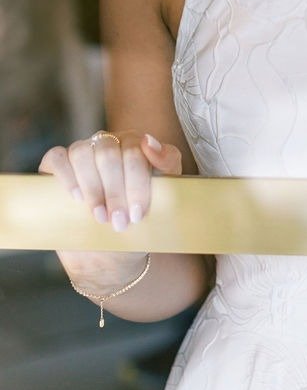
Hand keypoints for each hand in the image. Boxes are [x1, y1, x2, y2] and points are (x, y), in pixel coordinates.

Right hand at [39, 130, 182, 287]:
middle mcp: (108, 142)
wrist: (114, 247)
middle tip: (120, 222)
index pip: (135, 151)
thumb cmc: (140, 214)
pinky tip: (77, 198)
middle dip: (115, 192)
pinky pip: (57, 158)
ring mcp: (82, 151)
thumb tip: (149, 142)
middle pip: (108, 154)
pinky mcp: (57, 164)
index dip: (136, 183)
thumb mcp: (165, 189)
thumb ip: (167, 162)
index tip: (138, 214)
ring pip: (82, 153)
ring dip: (92, 188)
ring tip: (100, 217)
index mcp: (135, 143)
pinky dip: (66, 176)